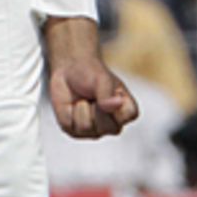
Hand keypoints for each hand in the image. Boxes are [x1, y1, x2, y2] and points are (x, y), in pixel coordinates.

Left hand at [44, 16, 138, 138]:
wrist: (69, 66)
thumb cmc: (90, 69)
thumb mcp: (101, 77)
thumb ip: (107, 92)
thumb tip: (112, 106)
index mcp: (127, 110)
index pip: (129, 116)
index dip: (116, 102)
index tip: (110, 87)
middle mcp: (113, 123)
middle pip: (107, 127)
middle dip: (95, 107)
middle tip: (92, 92)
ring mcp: (94, 130)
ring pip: (87, 129)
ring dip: (80, 109)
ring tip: (81, 97)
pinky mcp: (75, 130)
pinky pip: (71, 128)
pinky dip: (67, 113)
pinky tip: (71, 103)